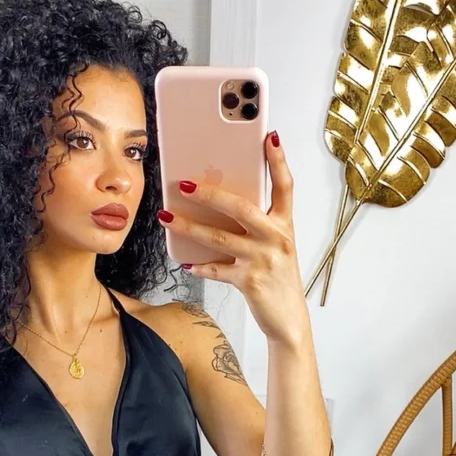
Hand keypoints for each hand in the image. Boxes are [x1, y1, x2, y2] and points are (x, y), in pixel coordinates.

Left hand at [158, 130, 309, 347]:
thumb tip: (220, 203)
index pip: (285, 186)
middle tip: (183, 183)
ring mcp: (263, 260)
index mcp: (284, 225)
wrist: (288, 318)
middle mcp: (276, 239)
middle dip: (209, 193)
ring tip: (166, 216)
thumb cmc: (278, 278)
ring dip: (189, 226)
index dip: (278, 160)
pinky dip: (200, 266)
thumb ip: (257, 224)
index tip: (269, 137)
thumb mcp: (276, 246)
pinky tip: (186, 262)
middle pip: (240, 207)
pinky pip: (217, 270)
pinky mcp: (249, 281)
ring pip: (219, 237)